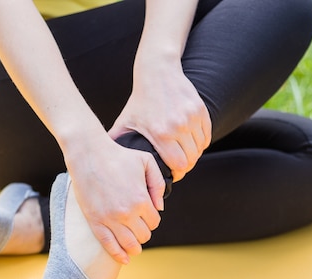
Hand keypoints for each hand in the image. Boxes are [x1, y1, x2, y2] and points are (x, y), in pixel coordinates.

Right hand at [65, 138, 165, 263]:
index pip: (154, 222)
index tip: (147, 215)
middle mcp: (127, 213)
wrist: (89, 154)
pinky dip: (118, 254)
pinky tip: (124, 259)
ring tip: (134, 246)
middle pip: (143, 236)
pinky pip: (109, 245)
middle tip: (139, 227)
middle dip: (143, 232)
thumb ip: (158, 184)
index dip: (152, 220)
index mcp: (142, 200)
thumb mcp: (147, 162)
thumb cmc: (118, 155)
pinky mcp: (95, 221)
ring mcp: (110, 219)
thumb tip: (159, 208)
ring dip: (134, 247)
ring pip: (129, 244)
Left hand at [108, 58, 211, 181]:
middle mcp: (178, 126)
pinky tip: (191, 143)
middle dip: (186, 166)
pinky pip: (206, 136)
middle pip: (191, 159)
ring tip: (184, 154)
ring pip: (200, 148)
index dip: (177, 173)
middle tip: (179, 167)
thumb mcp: (125, 121)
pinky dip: (201, 143)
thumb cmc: (140, 100)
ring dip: (194, 154)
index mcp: (160, 132)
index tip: (173, 174)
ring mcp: (191, 117)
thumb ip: (117, 141)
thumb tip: (104, 160)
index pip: (178, 164)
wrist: (157, 71)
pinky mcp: (200, 110)